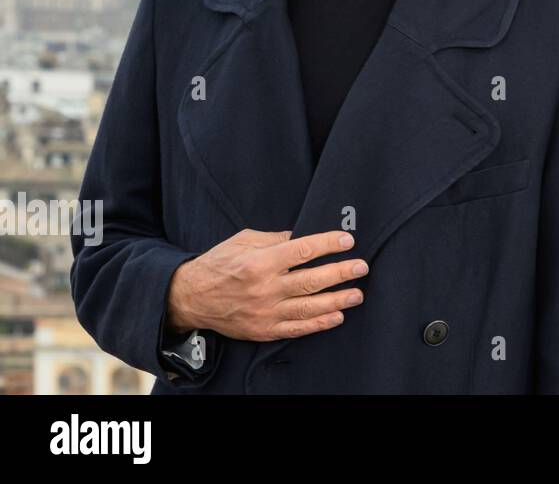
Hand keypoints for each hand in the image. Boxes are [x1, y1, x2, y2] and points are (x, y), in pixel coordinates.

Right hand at [165, 229, 367, 340]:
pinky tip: (337, 317)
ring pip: (308, 307)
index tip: (347, 240)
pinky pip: (296, 328)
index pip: (302, 250)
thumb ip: (276, 239)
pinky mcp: (264, 329)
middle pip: (311, 280)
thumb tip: (304, 235)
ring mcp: (265, 312)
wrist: (190, 297)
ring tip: (357, 294)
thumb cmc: (219, 263)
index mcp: (260, 261)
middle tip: (362, 267)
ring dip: (337, 300)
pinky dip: (318, 324)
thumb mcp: (244, 240)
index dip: (328, 244)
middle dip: (340, 273)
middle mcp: (265, 288)